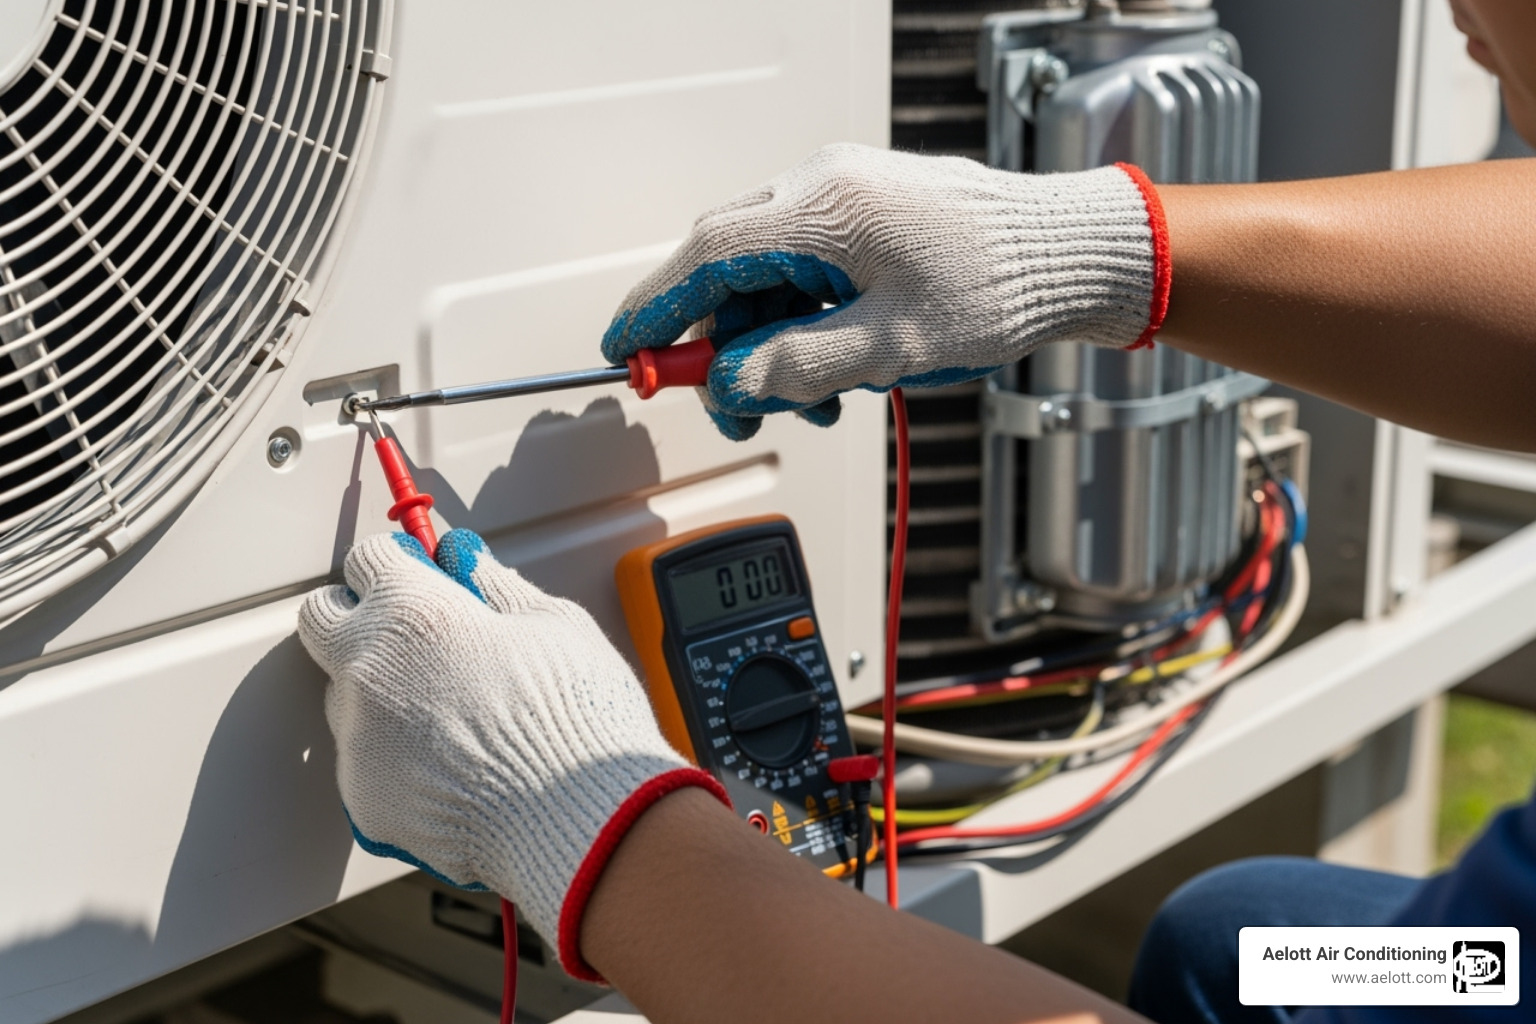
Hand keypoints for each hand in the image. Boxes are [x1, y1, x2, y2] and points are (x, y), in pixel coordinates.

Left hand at [298, 529, 726, 979]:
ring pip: (344, 694)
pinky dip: (398, 756)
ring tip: (452, 713)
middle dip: (357, 614)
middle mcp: (369, 671)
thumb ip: (496, 587)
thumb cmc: (575, 720)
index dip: (400, 563)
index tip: (420, 573)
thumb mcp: (554, 625)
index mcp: (414, 615)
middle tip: (411, 631)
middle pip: (321, 618)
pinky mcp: (363, 797)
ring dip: (381, 690)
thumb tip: (467, 563)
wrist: (578, 821)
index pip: (368, 559)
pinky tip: (454, 763)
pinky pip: (367, 760)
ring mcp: (359, 738)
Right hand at [602, 142, 1167, 439]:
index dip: (656, 309)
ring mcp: (846, 202)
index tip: (626, 351)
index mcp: (821, 210)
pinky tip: (841, 369)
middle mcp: (824, 192)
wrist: (1070, 255)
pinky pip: (809, 273)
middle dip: (728, 348)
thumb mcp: (889, 346)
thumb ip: (798, 365)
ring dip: (776, 345)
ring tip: (819, 399)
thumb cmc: (997, 284)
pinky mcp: (868, 220)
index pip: (704, 256)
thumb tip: (732, 382)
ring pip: (770, 279)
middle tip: (742, 408)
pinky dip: (808, 325)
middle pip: (731, 271)